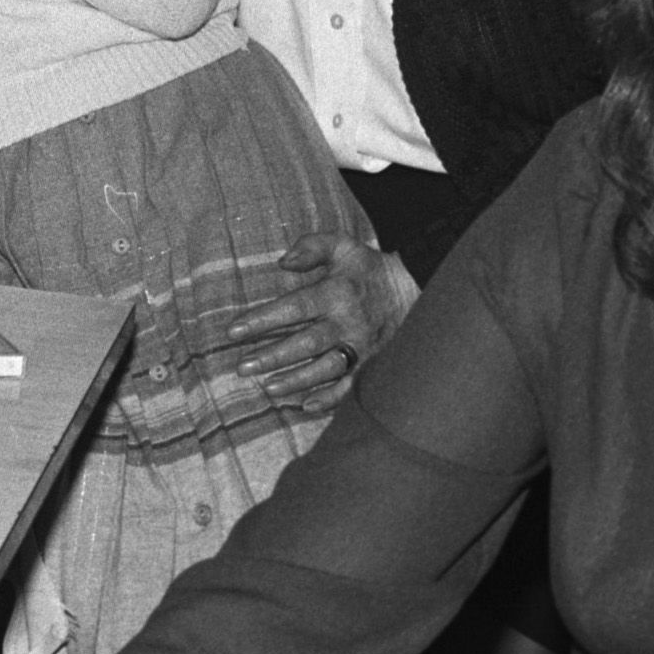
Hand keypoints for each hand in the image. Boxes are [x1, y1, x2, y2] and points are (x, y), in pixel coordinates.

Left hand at [218, 230, 418, 403]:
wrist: (420, 289)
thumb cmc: (370, 270)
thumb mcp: (344, 247)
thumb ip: (312, 247)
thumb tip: (282, 262)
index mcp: (336, 294)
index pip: (293, 308)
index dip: (263, 319)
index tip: (233, 331)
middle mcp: (348, 323)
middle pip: (305, 343)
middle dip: (272, 356)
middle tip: (242, 368)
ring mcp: (363, 347)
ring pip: (326, 369)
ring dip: (296, 380)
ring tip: (267, 388)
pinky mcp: (374, 364)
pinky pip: (352, 386)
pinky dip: (331, 399)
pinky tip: (306, 406)